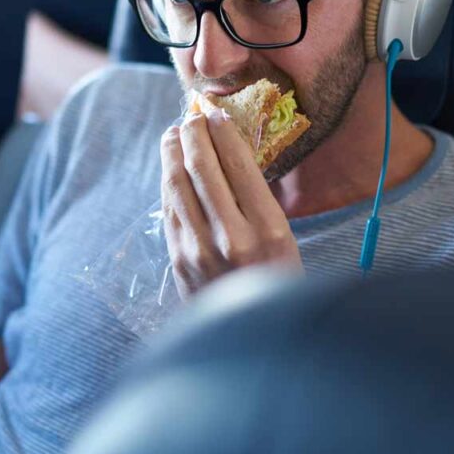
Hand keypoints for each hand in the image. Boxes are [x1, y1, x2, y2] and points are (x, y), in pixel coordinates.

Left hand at [159, 108, 301, 297]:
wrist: (251, 339)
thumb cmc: (276, 283)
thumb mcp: (285, 242)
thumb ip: (259, 203)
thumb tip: (232, 154)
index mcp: (268, 230)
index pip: (238, 164)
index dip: (222, 132)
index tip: (216, 114)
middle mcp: (232, 238)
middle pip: (202, 169)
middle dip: (193, 135)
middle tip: (191, 117)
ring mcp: (200, 250)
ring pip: (178, 185)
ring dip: (172, 153)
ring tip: (174, 134)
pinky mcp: (179, 260)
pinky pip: (169, 209)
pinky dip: (167, 182)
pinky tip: (169, 168)